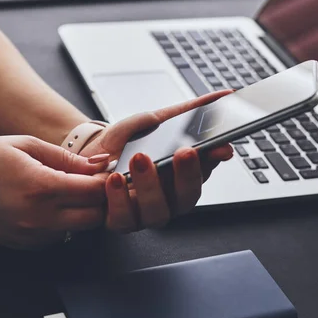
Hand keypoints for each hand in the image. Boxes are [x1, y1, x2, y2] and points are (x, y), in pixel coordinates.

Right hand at [0, 136, 109, 248]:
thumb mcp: (24, 145)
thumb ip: (67, 157)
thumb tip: (99, 163)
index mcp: (41, 187)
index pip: (96, 191)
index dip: (106, 179)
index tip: (105, 169)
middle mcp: (40, 217)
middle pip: (95, 216)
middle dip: (100, 199)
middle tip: (90, 181)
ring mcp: (33, 235)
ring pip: (80, 229)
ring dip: (82, 211)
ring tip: (64, 189)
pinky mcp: (27, 245)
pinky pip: (60, 236)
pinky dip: (63, 221)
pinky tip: (46, 203)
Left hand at [79, 90, 234, 231]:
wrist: (91, 154)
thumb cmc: (128, 142)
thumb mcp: (157, 121)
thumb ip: (190, 112)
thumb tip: (225, 96)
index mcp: (184, 177)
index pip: (206, 171)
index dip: (214, 160)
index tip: (217, 146)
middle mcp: (169, 199)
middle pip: (188, 197)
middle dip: (187, 174)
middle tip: (184, 151)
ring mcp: (146, 213)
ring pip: (158, 212)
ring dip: (150, 185)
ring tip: (140, 159)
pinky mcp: (121, 221)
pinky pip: (124, 219)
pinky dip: (119, 200)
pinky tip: (115, 179)